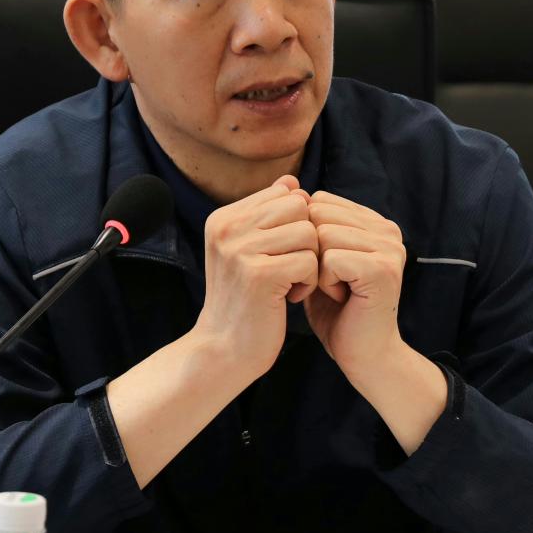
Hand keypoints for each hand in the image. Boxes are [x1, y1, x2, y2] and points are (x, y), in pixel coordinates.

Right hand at [192, 175, 318, 381]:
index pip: (284, 193)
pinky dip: (308, 282)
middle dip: (306, 240)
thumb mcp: (248, 251)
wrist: (223, 350)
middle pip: (299, 208)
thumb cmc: (243, 301)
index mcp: (222, 218)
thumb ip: (267, 215)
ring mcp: (240, 250)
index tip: (281, 253)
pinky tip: (290, 298)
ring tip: (289, 284)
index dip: (295, 224)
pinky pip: (310, 260)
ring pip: (308, 233)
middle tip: (291, 269)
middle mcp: (226, 228)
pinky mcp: (259, 275)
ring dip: (309, 262)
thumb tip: (292, 181)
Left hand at [303, 191, 407, 382]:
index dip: (308, 237)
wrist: (362, 354)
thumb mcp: (318, 260)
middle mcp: (388, 230)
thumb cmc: (336, 310)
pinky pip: (330, 259)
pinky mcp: (382, 269)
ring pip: (323, 235)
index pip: (320, 202)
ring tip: (337, 290)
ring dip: (318, 269)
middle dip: (311, 253)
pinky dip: (324, 283)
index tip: (324, 268)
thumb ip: (309, 227)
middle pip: (319, 215)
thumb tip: (287, 187)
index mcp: (375, 222)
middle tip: (330, 283)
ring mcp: (389, 248)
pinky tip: (341, 298)